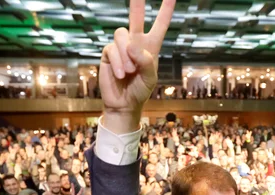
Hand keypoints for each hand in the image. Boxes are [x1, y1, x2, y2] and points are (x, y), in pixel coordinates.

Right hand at [100, 0, 174, 132]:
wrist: (124, 104)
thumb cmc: (140, 91)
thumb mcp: (150, 79)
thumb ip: (145, 62)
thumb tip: (132, 45)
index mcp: (150, 47)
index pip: (160, 25)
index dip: (166, 10)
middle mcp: (135, 43)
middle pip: (136, 18)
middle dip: (137, 4)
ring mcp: (121, 47)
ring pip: (122, 34)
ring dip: (126, 54)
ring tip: (128, 71)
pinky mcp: (108, 53)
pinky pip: (112, 49)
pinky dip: (117, 62)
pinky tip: (120, 74)